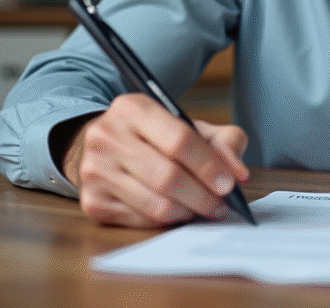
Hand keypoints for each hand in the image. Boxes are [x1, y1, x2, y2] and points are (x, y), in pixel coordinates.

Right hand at [62, 94, 248, 226]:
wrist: (107, 145)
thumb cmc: (156, 137)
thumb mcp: (191, 126)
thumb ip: (224, 141)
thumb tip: (238, 173)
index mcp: (133, 108)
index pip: (179, 140)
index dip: (209, 166)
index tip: (229, 184)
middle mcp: (107, 136)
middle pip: (166, 177)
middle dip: (202, 196)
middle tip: (221, 205)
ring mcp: (94, 170)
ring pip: (154, 204)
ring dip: (187, 212)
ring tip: (204, 209)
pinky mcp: (92, 201)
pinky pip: (140, 220)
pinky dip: (166, 220)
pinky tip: (178, 212)